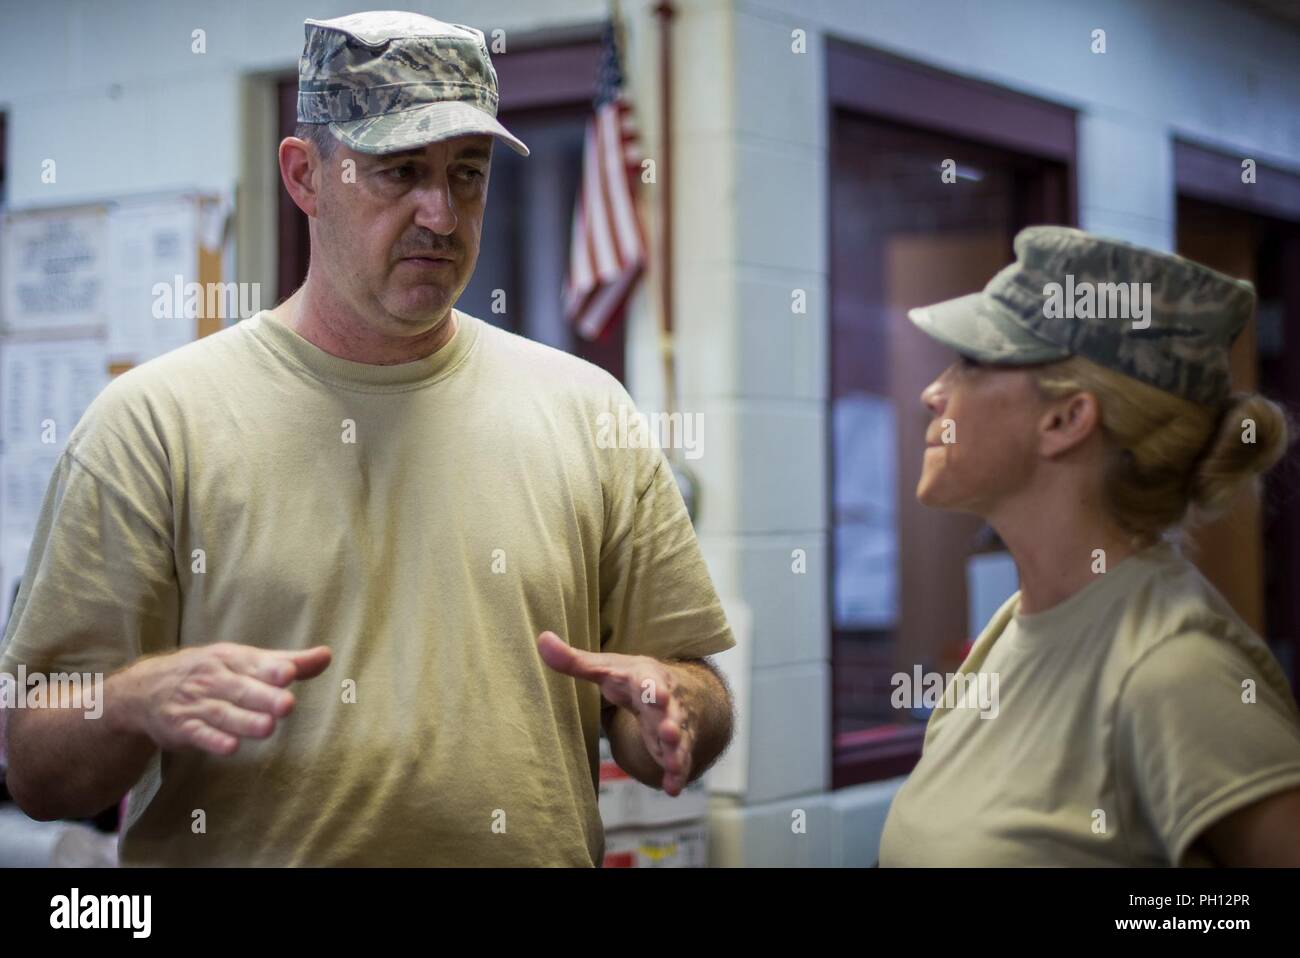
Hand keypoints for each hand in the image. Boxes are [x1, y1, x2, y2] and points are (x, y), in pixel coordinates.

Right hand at [111, 642, 331, 755]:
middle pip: (240, 689)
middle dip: (263, 697)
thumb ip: (286, 662)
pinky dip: (212, 741)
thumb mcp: (244, 661)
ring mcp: (196, 703)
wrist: (145, 690)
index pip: (254, 663)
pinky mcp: (182, 728)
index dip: (271, 669)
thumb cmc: (211, 672)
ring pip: (222, 713)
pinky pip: (198, 734)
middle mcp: (213, 679)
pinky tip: (230, 747)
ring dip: (244, 721)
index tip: (289, 673)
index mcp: (231, 658)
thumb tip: (326, 655)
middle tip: (287, 704)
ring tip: (268, 728)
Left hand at [536, 631, 695, 794]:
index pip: (648, 681)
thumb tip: (541, 639)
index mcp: (646, 678)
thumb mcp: (606, 669)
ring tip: (672, 764)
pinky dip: (677, 774)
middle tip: (668, 730)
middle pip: (668, 711)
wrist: (674, 690)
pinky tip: (672, 788)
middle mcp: (665, 701)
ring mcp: (673, 725)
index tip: (654, 694)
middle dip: (669, 721)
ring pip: (678, 738)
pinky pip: (680, 761)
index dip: (650, 688)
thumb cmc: (631, 679)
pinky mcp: (676, 747)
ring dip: (676, 750)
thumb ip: (575, 661)